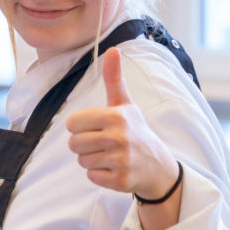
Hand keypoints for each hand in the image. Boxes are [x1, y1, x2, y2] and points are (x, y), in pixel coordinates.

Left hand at [66, 48, 178, 199]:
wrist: (157, 165)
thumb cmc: (134, 130)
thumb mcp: (124, 104)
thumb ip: (113, 79)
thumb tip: (112, 49)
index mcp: (115, 116)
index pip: (72, 124)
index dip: (79, 127)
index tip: (94, 128)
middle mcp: (119, 137)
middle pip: (74, 144)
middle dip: (83, 146)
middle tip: (102, 144)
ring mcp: (121, 160)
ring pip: (82, 161)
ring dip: (92, 160)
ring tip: (109, 155)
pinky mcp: (121, 180)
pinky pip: (91, 177)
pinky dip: (99, 175)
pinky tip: (114, 168)